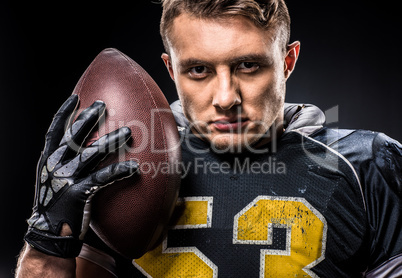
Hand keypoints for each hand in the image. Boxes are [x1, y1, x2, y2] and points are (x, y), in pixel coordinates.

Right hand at [24, 95, 137, 257]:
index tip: (75, 99)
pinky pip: (103, 178)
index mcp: (48, 159)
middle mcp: (56, 165)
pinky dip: (119, 171)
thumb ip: (64, 162)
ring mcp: (67, 178)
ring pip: (91, 153)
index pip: (54, 130)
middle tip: (102, 105)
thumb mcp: (53, 178)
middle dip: (88, 118)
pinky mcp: (79, 193)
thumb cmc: (56, 203)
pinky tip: (134, 167)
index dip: (65, 113)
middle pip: (74, 136)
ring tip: (127, 132)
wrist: (49, 232)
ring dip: (110, 141)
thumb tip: (83, 148)